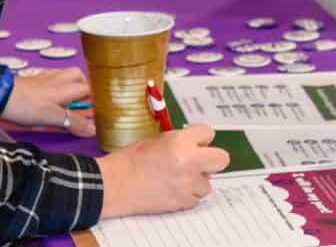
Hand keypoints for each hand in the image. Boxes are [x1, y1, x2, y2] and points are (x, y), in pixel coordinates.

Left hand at [0, 67, 95, 137]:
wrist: (0, 95)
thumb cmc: (25, 105)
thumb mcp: (52, 117)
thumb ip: (72, 122)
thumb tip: (92, 129)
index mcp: (65, 88)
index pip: (88, 88)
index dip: (95, 97)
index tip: (101, 107)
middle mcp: (57, 80)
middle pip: (77, 76)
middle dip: (85, 86)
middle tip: (86, 102)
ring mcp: (44, 79)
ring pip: (64, 75)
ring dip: (71, 83)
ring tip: (71, 99)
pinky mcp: (33, 80)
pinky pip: (51, 78)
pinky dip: (56, 84)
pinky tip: (52, 94)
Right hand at [97, 125, 229, 217]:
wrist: (114, 184)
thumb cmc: (129, 161)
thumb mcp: (156, 141)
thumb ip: (179, 141)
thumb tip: (195, 145)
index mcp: (180, 141)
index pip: (208, 133)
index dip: (201, 138)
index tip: (196, 142)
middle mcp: (189, 162)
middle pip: (221, 159)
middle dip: (211, 159)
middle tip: (198, 161)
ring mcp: (188, 184)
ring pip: (208, 183)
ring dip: (196, 180)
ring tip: (176, 178)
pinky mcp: (183, 202)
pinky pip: (195, 198)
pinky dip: (186, 194)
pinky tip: (170, 189)